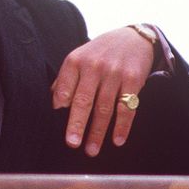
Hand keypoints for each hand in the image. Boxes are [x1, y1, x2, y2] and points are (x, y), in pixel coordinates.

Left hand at [50, 26, 153, 155]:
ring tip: (91, 150)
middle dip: (77, 124)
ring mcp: (115, 73)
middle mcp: (94, 66)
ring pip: (104, 108)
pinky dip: (122, 126)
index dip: (60, 101)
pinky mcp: (133, 80)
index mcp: (76, 61)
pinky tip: (117, 140)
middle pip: (83, 100)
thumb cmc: (100, 53)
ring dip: (98, 132)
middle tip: (71, 143)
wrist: (134, 38)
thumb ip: (66, 78)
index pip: (65, 85)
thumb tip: (54, 103)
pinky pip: (127, 108)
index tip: (56, 115)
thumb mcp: (80, 57)